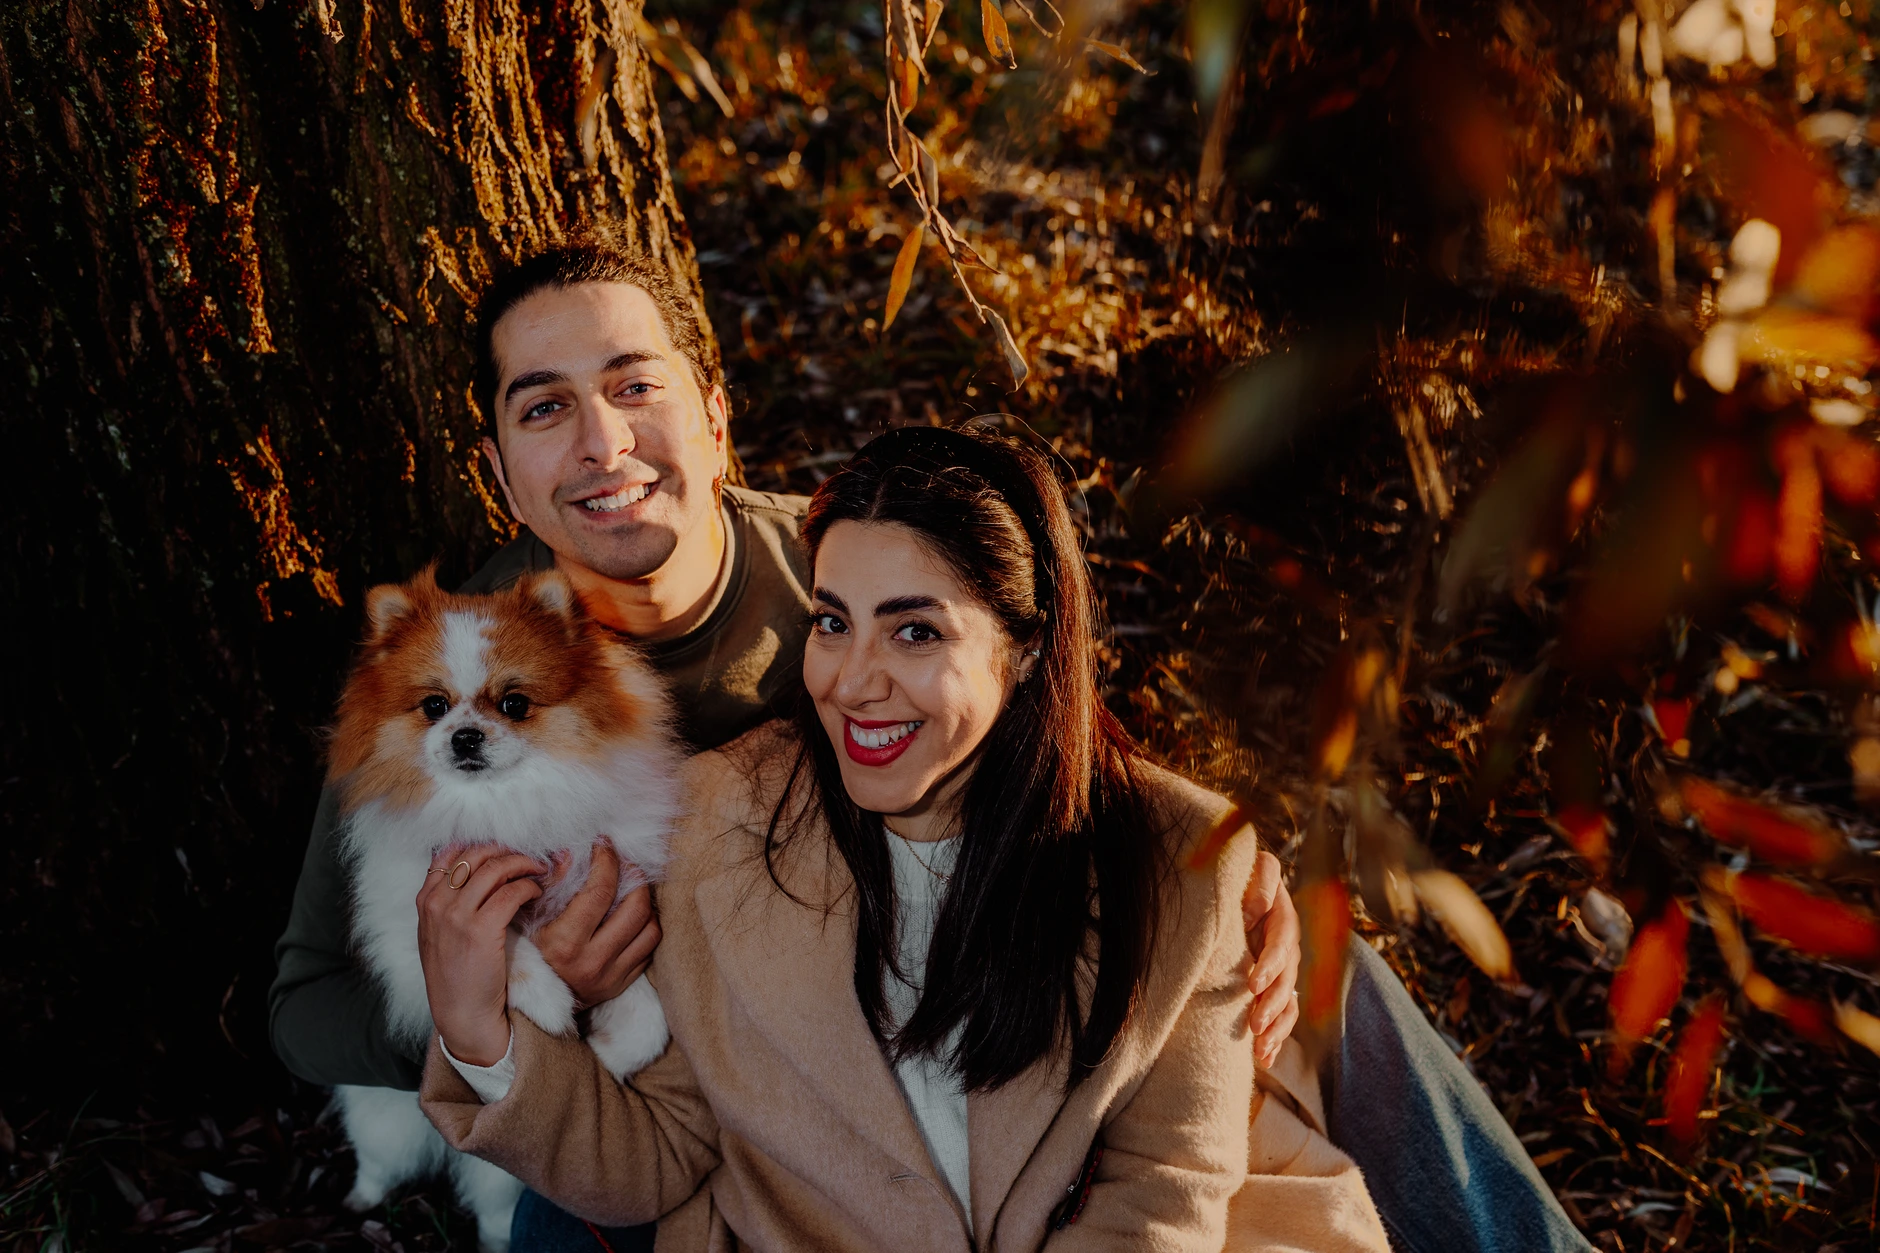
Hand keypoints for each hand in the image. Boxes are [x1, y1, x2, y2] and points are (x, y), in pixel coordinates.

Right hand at [417, 843, 547, 1066]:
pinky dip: (529, 886)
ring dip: (523, 864)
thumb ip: (449, 902)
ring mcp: (456, 916)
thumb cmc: (457, 975)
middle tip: (529, 856)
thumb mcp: (439, 934)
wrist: (461, 1014)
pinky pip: (512, 891)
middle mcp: (437, 904)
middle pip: (475, 854)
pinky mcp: (481, 930)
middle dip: (507, 850)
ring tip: (539, 871)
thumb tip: (478, 872)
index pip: (449, 852)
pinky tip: (537, 892)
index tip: (504, 848)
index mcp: (425, 901)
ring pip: (495, 868)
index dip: (481, 844)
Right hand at [533, 840, 660, 1009]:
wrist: (533, 1006)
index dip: (606, 861)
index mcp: (566, 944)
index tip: (604, 845)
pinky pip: (649, 949)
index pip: (600, 891)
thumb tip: (571, 853)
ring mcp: (611, 976)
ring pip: (650, 928)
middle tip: (624, 863)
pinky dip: (646, 927)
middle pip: (635, 907)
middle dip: (634, 876)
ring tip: (631, 886)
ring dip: (645, 902)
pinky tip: (632, 915)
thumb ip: (551, 885)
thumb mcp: (530, 919)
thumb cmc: (528, 954)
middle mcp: (593, 962)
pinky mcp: (622, 985)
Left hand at [1243, 848, 1300, 1066]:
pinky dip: (1275, 1037)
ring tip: (1260, 1049)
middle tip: (1254, 1025)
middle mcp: (1287, 948)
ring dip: (1276, 1028)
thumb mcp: (1255, 869)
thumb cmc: (1245, 876)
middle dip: (1272, 1006)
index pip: (1280, 945)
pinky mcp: (1276, 986)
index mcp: (1283, 920)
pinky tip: (1264, 1059)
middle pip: (1286, 981)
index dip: (1269, 965)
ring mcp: (1284, 970)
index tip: (1252, 985)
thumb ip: (1260, 883)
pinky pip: (1282, 1015)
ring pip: (1288, 1003)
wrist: (1245, 887)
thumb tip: (1255, 911)